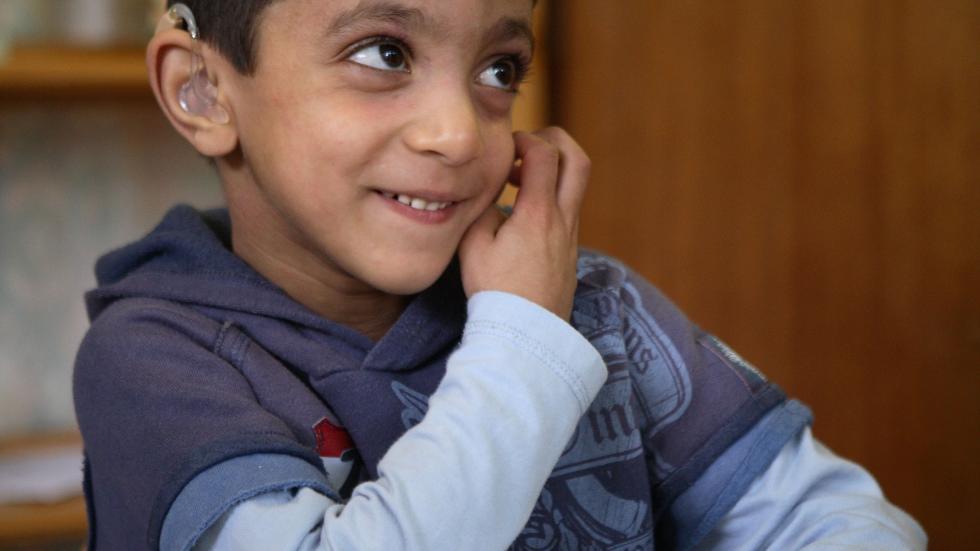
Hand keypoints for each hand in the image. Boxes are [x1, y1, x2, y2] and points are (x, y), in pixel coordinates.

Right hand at [458, 127, 589, 320]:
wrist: (525, 333)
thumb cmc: (496, 292)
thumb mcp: (473, 246)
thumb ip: (481, 212)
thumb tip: (492, 200)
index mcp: (538, 213)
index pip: (545, 154)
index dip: (527, 138)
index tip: (508, 146)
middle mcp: (563, 220)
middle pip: (579, 160)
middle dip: (556, 141)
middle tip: (528, 146)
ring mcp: (571, 236)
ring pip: (576, 186)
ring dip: (552, 172)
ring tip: (519, 182)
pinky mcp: (570, 252)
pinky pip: (569, 209)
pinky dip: (551, 197)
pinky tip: (524, 212)